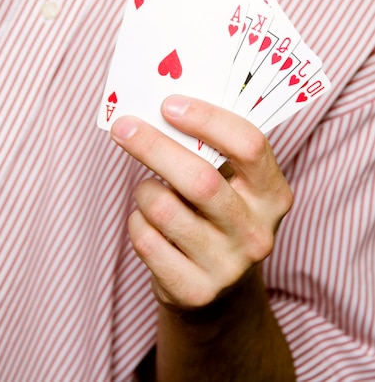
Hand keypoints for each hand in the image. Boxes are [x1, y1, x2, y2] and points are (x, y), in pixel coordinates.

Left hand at [111, 95, 292, 309]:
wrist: (221, 291)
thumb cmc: (217, 216)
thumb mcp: (230, 183)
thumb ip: (210, 149)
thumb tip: (162, 108)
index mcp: (273, 194)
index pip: (248, 145)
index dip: (206, 119)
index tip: (168, 104)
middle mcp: (256, 232)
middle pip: (200, 179)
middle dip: (154, 146)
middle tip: (124, 126)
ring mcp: (228, 266)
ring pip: (164, 209)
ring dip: (144, 190)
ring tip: (148, 189)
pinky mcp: (195, 291)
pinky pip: (146, 240)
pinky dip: (137, 221)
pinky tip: (148, 221)